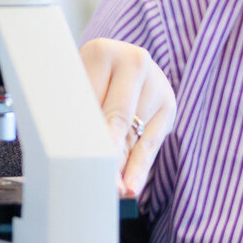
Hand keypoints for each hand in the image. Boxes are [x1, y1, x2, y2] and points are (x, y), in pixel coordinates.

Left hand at [79, 39, 174, 198]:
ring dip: (121, 165)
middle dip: (106, 152)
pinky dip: (138, 168)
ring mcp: (156, 82)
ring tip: (110, 190)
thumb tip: (76, 156)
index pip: (88, 98)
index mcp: (100, 51)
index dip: (81, 129)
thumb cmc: (85, 79)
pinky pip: (151, 143)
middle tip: (98, 180)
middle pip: (117, 116)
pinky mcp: (169, 104)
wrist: (118, 62)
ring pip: (134, 134)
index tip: (77, 157)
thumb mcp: (73, 86)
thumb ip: (74, 114)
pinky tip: (131, 187)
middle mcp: (133, 61)